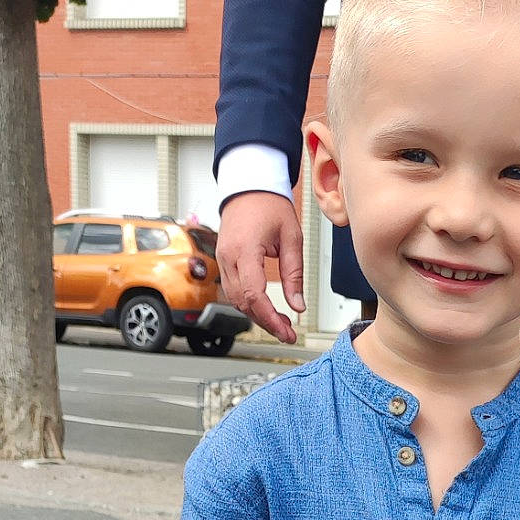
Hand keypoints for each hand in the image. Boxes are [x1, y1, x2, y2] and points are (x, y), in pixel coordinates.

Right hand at [216, 192, 305, 344]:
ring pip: (236, 300)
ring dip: (258, 315)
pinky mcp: (224, 261)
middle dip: (266, 322)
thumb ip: (294, 274)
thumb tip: (297, 306)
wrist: (248, 186)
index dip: (270, 318)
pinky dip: (250, 304)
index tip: (286, 332)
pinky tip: (267, 309)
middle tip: (288, 333)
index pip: (254, 294)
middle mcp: (228, 257)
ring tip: (282, 323)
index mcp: (245, 249)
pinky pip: (233, 290)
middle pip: (243, 303)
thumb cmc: (270, 205)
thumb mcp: (292, 238)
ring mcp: (222, 259)